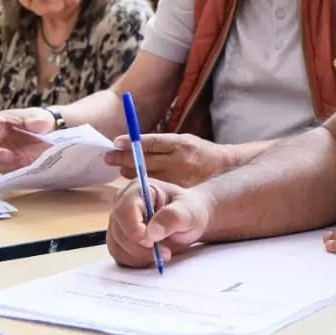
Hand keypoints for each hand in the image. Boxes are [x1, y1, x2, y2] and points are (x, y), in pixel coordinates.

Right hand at [0, 107, 54, 173]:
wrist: (51, 134)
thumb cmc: (40, 121)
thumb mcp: (41, 117)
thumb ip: (38, 119)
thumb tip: (37, 123)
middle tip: (9, 156)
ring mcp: (1, 155)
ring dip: (7, 165)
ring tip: (26, 160)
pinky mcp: (10, 167)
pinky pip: (7, 173)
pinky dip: (15, 171)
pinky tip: (28, 166)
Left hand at [103, 132, 230, 187]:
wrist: (226, 171)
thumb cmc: (201, 154)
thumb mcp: (184, 141)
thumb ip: (159, 144)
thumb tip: (129, 143)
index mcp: (181, 144)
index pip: (150, 143)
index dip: (131, 142)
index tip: (115, 142)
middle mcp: (180, 161)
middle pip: (143, 159)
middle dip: (123, 158)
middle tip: (109, 156)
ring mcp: (179, 179)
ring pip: (145, 176)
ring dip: (130, 171)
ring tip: (121, 166)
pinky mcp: (179, 193)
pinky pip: (153, 190)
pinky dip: (142, 185)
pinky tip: (134, 184)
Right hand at [107, 180, 214, 267]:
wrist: (189, 222)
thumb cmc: (190, 212)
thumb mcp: (189, 212)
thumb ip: (173, 217)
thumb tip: (151, 232)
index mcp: (138, 189)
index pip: (125, 210)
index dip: (135, 229)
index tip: (154, 242)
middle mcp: (122, 203)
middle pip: (119, 231)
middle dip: (141, 247)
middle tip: (166, 252)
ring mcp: (118, 222)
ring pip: (117, 246)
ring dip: (140, 256)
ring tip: (163, 252)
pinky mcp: (119, 239)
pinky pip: (120, 256)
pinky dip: (137, 261)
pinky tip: (153, 255)